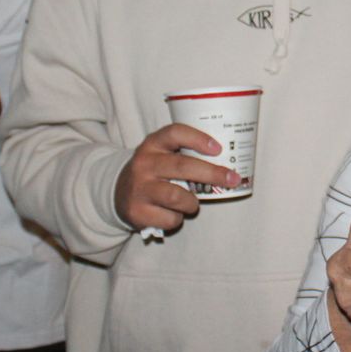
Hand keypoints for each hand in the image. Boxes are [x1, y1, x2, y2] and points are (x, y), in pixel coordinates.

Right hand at [113, 124, 240, 233]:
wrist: (118, 194)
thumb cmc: (153, 173)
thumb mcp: (162, 155)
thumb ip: (185, 154)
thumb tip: (225, 163)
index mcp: (153, 144)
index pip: (175, 133)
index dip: (198, 139)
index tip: (218, 149)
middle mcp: (144, 164)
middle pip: (182, 167)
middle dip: (212, 174)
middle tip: (232, 179)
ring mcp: (139, 188)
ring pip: (178, 197)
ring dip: (192, 202)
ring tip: (191, 203)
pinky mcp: (137, 212)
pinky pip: (170, 218)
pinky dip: (178, 218)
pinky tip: (173, 213)